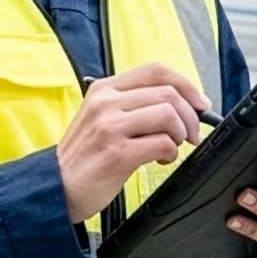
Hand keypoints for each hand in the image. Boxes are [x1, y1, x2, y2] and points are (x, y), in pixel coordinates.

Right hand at [56, 63, 207, 223]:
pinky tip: (161, 160)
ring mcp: (110, 126)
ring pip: (168, 114)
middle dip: (190, 115)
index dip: (186, 84)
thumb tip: (179, 103)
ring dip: (180, 134)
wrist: (56, 186)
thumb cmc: (84, 155)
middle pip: (168, 92)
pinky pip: (162, 143)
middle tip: (190, 134)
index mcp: (104, 89)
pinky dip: (171, 153)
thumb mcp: (100, 117)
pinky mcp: (117, 153)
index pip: (156, 71)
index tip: (199, 102)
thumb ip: (132, 104)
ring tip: (171, 147)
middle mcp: (106, 102)